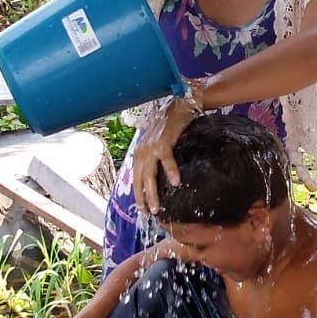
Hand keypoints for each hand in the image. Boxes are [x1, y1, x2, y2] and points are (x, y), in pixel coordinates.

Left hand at [133, 86, 204, 215]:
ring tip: (157, 206)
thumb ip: (157, 157)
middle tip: (148, 213)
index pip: (136, 177)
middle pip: (140, 180)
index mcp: (140, 152)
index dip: (138, 193)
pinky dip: (171, 171)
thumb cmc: (171, 124)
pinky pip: (166, 160)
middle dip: (142, 198)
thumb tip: (161, 174)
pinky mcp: (163, 141)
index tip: (142, 208)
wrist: (179, 104)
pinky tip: (176, 182)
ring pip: (150, 175)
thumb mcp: (159, 142)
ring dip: (153, 192)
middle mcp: (142, 151)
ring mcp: (151, 147)